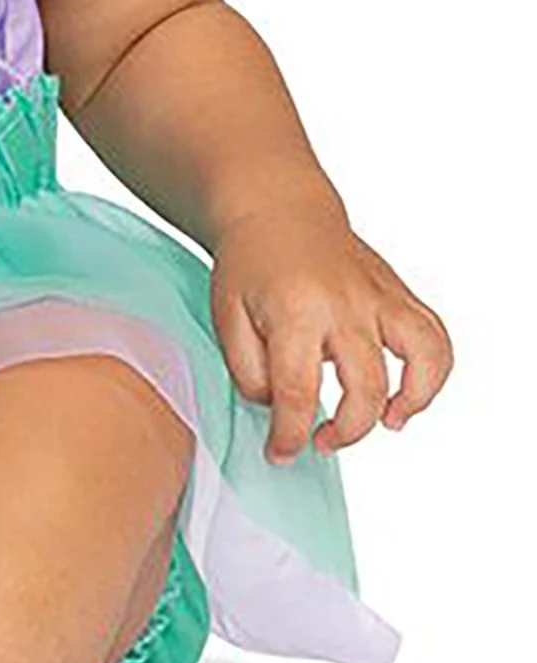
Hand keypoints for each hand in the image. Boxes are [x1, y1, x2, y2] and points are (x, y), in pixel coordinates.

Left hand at [207, 201, 453, 464]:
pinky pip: (436, 337)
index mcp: (295, 310)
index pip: (298, 391)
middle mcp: (345, 303)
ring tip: (386, 423)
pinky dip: (434, 374)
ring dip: (410, 402)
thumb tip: (280, 409)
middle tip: (320, 442)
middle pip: (366, 386)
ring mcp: (379, 296)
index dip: (290, 435)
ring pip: (422, 357)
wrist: (278, 209)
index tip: (280, 453)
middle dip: (345, 431)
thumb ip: (248, 371)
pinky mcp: (398, 294)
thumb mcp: (226, 316)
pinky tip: (409, 396)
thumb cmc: (250, 263)